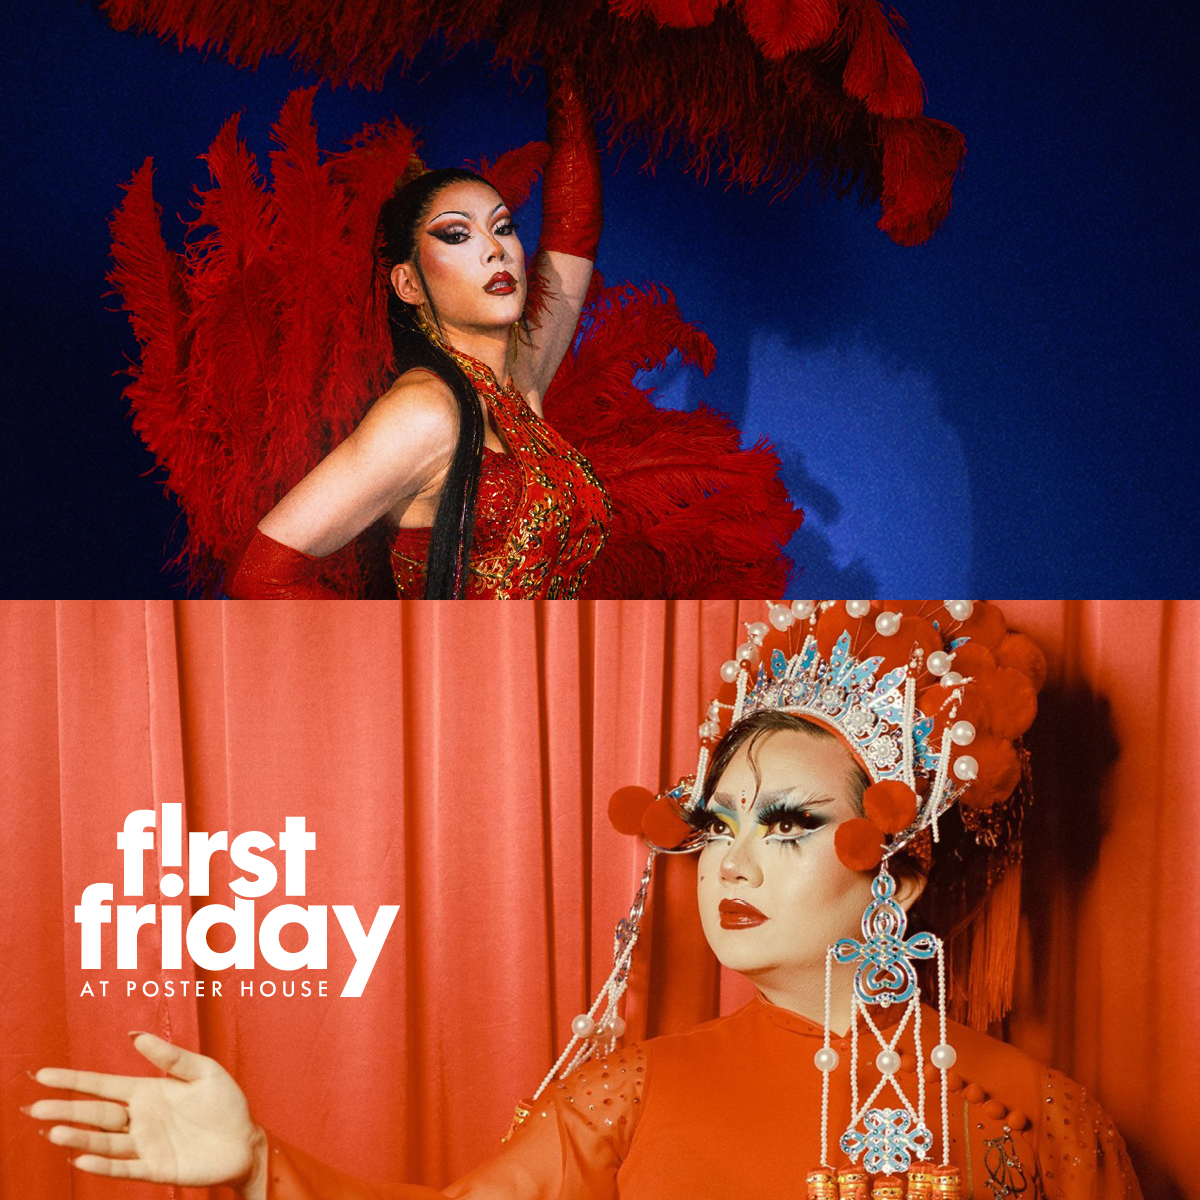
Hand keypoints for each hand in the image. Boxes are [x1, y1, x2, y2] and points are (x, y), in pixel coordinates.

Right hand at [27, 1032, 266, 1193]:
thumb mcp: (203, 1071)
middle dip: (64, 1110)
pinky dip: (103, 1165)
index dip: (74, 1080)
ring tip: (53, 1132)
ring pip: (104, 1142)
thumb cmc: (226, 1103)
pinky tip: (82, 1159)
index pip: (102, 1085)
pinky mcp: (156, 1168)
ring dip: (79, 1138)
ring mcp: (145, 1145)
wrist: (246, 1141)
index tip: (43, 1075)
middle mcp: (139, 1119)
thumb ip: (170, 1056)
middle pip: (94, 1114)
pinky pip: (125, 1167)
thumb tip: (135, 1036)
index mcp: (148, 1092)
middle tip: (33, 1106)